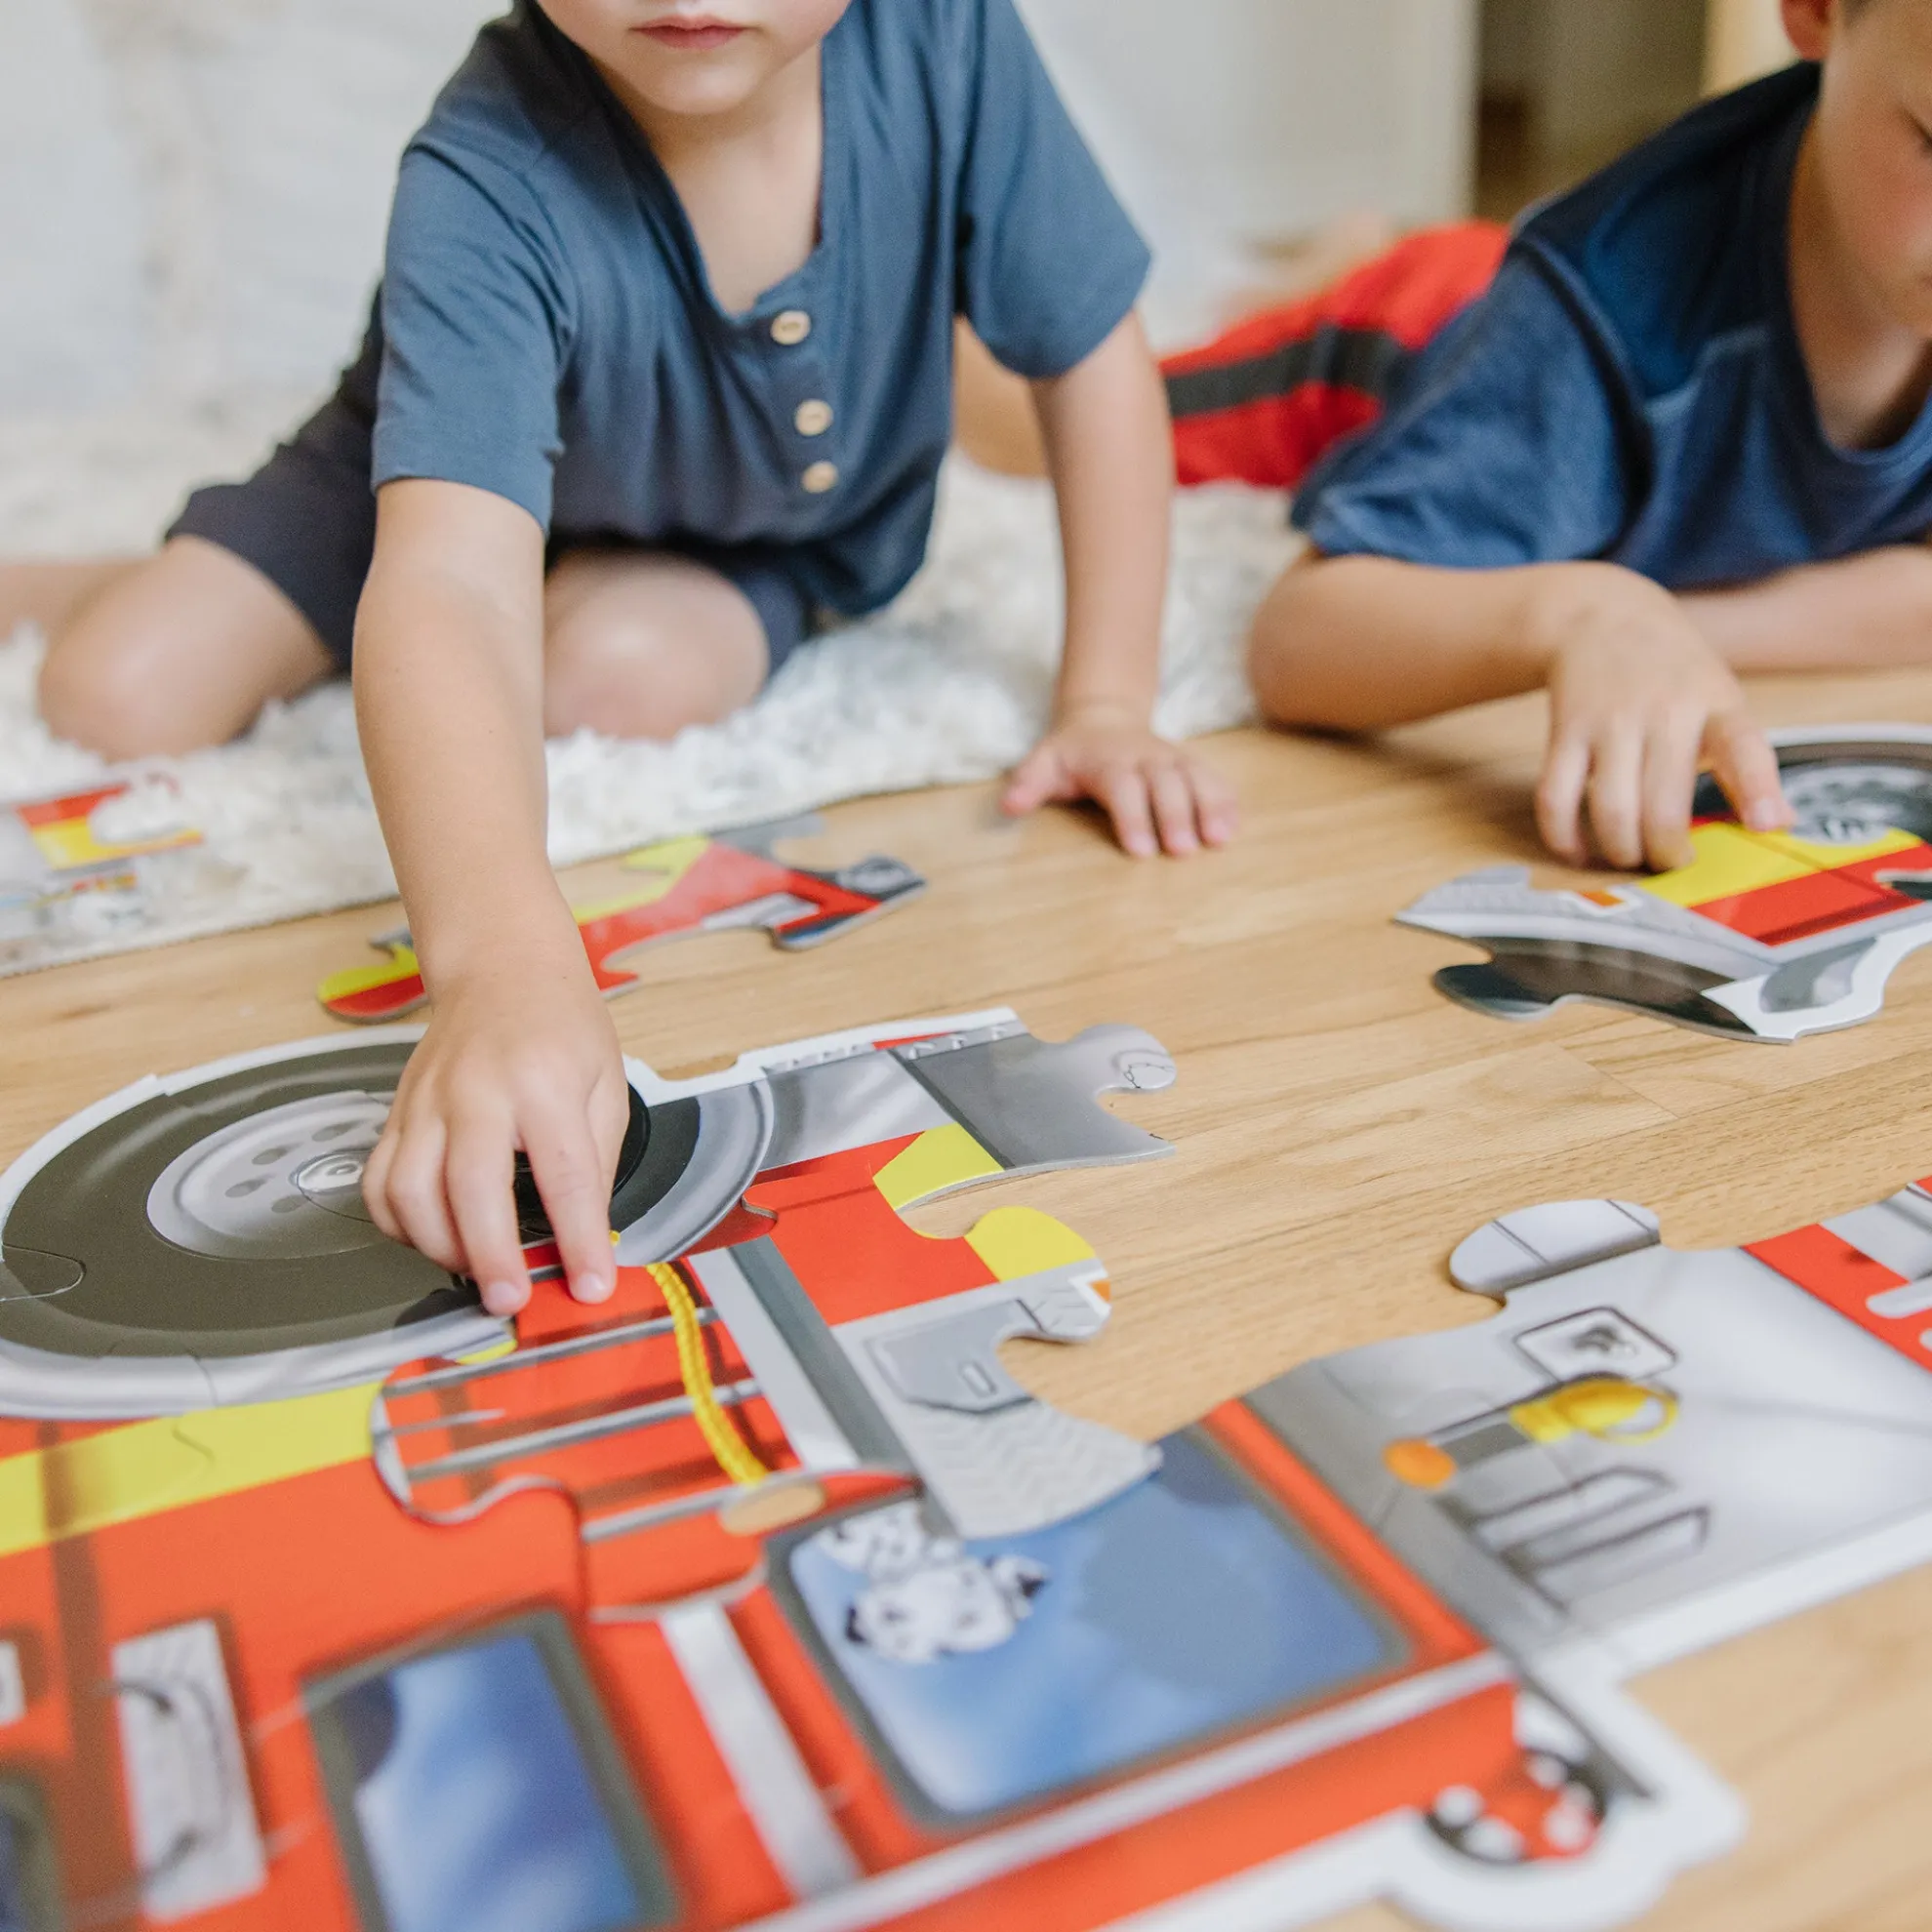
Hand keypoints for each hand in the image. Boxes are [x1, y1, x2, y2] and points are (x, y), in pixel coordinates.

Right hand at [361, 948, 629, 1318]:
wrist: (502, 967)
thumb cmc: (560, 1025)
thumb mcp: (607, 1085)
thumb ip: (595, 1163)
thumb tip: (587, 1237)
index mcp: (543, 1082)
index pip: (565, 1175)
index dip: (579, 1240)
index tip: (591, 1286)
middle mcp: (476, 1091)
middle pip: (470, 1188)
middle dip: (491, 1256)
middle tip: (512, 1300)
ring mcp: (426, 1102)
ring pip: (409, 1191)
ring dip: (440, 1246)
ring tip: (478, 1269)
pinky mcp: (397, 1112)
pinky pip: (379, 1182)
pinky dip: (399, 1224)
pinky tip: (434, 1237)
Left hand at [1002, 702, 1237, 855]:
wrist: (1103, 719)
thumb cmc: (1071, 754)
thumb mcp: (1043, 763)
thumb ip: (1028, 784)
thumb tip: (1008, 806)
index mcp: (1109, 761)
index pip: (1122, 788)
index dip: (1132, 817)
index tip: (1140, 851)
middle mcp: (1146, 758)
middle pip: (1165, 785)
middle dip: (1175, 816)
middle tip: (1183, 851)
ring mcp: (1173, 759)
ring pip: (1196, 778)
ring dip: (1209, 807)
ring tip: (1219, 839)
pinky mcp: (1192, 765)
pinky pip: (1214, 778)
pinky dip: (1226, 800)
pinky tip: (1234, 827)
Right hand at [1527, 566, 1790, 870]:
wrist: (1601, 616)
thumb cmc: (1673, 673)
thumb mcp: (1721, 700)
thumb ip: (1746, 762)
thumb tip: (1780, 824)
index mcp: (1715, 704)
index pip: (1743, 747)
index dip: (1757, 790)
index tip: (1766, 825)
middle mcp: (1664, 712)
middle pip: (1662, 807)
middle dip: (1666, 853)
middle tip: (1671, 862)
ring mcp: (1610, 722)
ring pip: (1610, 811)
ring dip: (1620, 851)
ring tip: (1629, 856)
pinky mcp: (1565, 731)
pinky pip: (1556, 798)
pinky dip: (1564, 837)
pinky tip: (1578, 849)